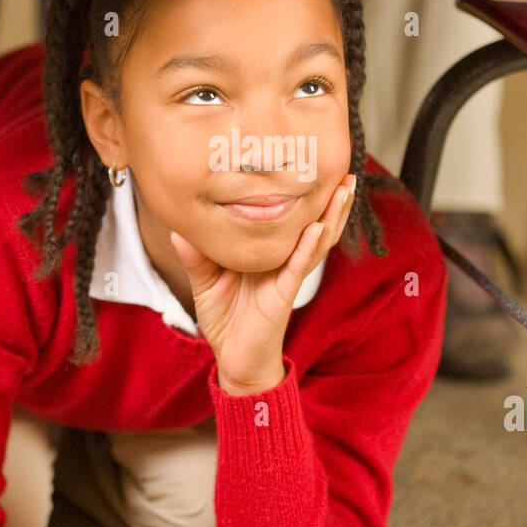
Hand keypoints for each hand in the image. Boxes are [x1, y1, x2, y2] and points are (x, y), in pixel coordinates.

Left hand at [169, 172, 356, 393]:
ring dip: (332, 215)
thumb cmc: (226, 322)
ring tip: (345, 188)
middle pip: (315, 224)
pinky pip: (299, 267)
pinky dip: (308, 246)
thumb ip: (197, 257)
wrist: (234, 361)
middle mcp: (284, 261)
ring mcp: (287, 277)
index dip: (302, 195)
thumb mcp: (205, 284)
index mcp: (269, 254)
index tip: (309, 164)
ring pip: (317, 241)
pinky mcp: (284, 294)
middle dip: (332, 200)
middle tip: (346, 170)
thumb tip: (180, 230)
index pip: (289, 219)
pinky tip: (316, 227)